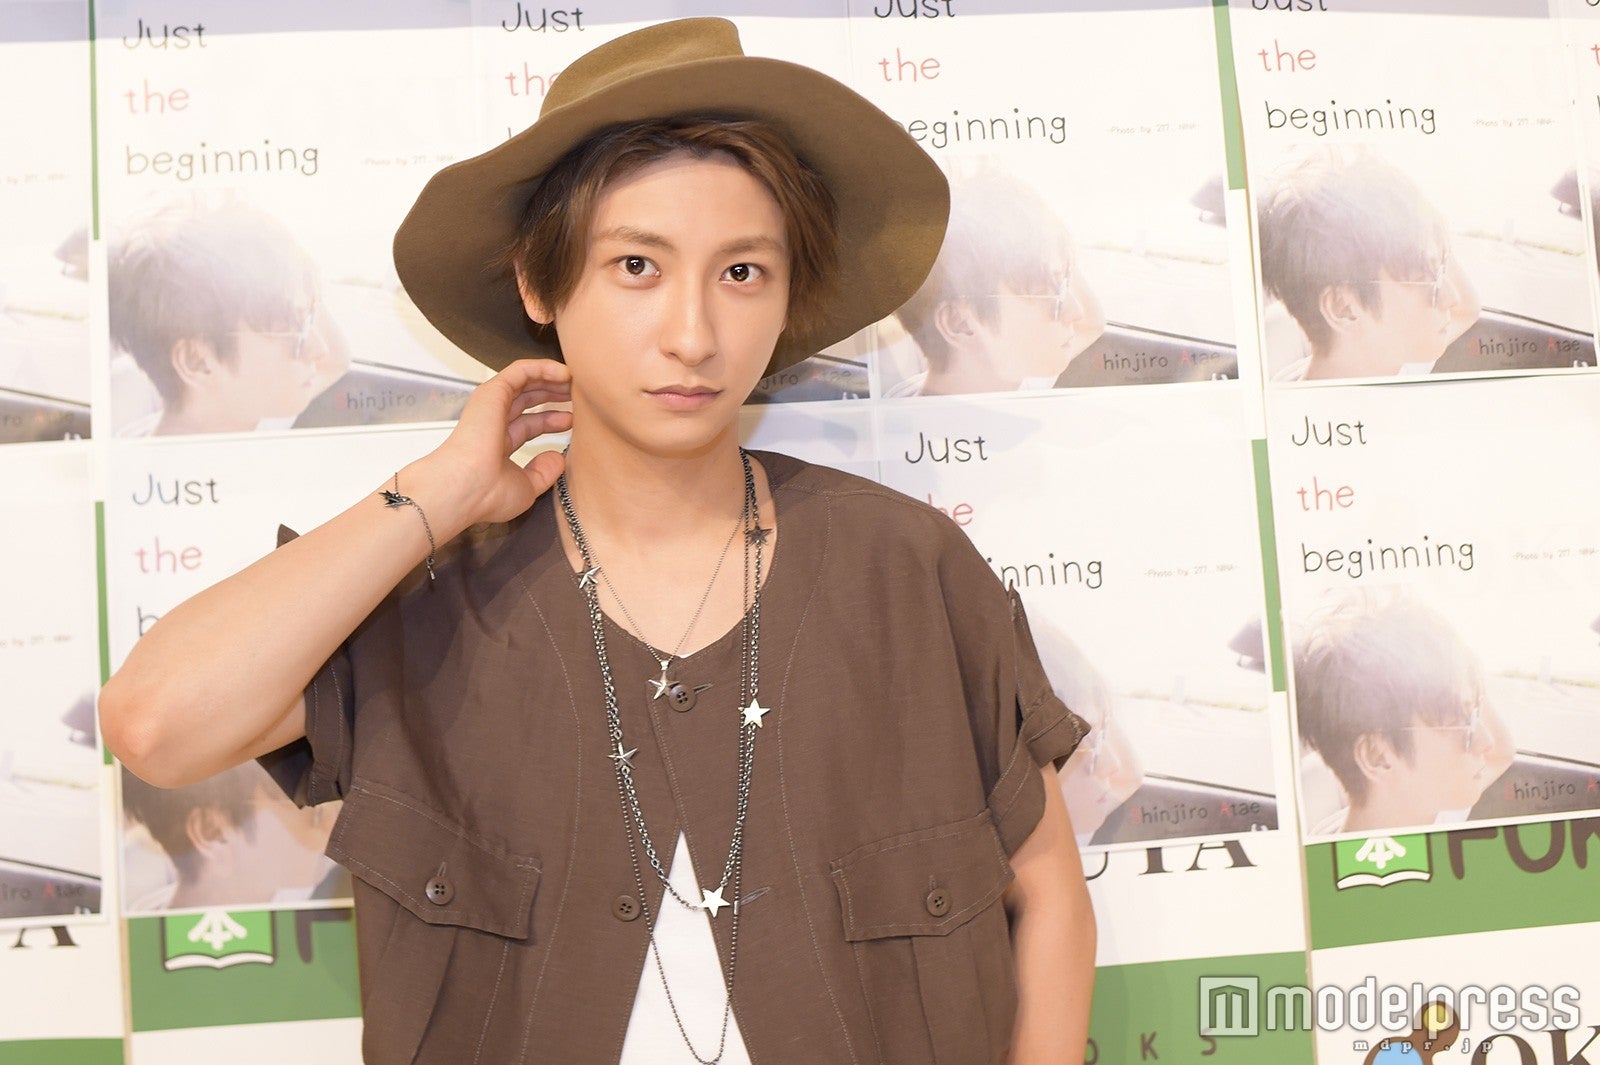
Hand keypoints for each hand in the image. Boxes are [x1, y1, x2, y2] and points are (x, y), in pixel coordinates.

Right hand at [435, 358, 572, 526]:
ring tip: (575, 380)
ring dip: (550, 378)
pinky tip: (564, 372)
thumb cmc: (488, 495)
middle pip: (527, 400)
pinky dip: (543, 367)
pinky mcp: (492, 391)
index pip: (528, 425)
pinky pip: (521, 370)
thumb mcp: (527, 487)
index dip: (552, 421)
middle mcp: (492, 422)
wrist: (466, 488)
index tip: (573, 421)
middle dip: (552, 395)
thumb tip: (558, 458)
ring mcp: (491, 406)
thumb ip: (543, 472)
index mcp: (496, 444)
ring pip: (524, 381)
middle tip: (578, 394)